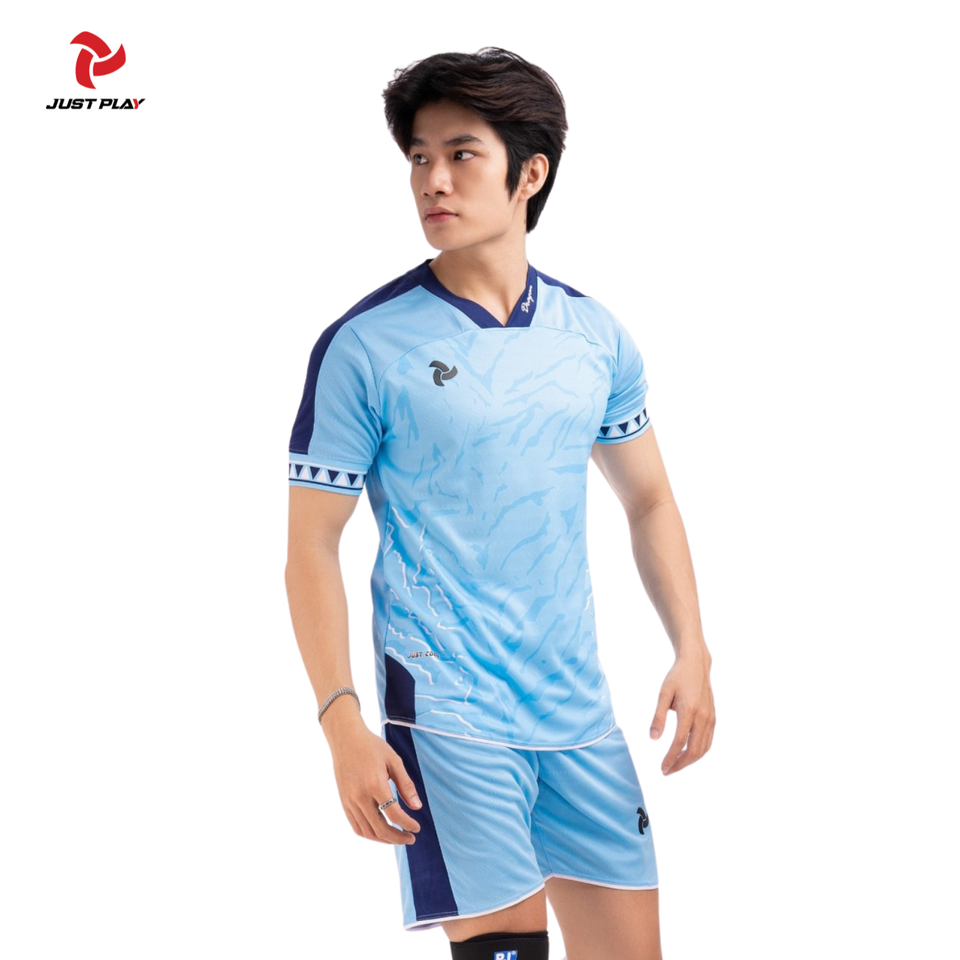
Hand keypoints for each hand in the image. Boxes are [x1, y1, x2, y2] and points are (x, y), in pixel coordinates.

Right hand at [326, 721, 422, 844]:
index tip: (417, 828)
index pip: (393, 814)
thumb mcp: (393, 760)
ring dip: (384, 840)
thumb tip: (417, 807)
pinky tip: (381, 832)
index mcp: (374, 784)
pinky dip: (369, 834)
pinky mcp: (344, 802)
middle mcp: (359, 796)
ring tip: (397, 838)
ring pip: (367, 832)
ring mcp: (349, 801)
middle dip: (398, 838)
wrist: (345, 738)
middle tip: (410, 838)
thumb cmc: (372, 746)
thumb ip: (406, 785)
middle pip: (380, 828)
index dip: (407, 824)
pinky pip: (356, 826)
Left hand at [649, 648, 714, 774]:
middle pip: (694, 750)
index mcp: (689, 711)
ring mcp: (711, 718)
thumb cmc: (677, 678)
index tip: (662, 768)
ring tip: (675, 765)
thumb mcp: (663, 694)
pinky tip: (687, 754)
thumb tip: (653, 739)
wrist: (696, 665)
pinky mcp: (713, 718)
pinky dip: (698, 752)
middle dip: (680, 764)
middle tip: (666, 771)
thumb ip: (658, 717)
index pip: (680, 742)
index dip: (671, 758)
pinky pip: (708, 741)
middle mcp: (703, 717)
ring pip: (703, 748)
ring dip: (690, 761)